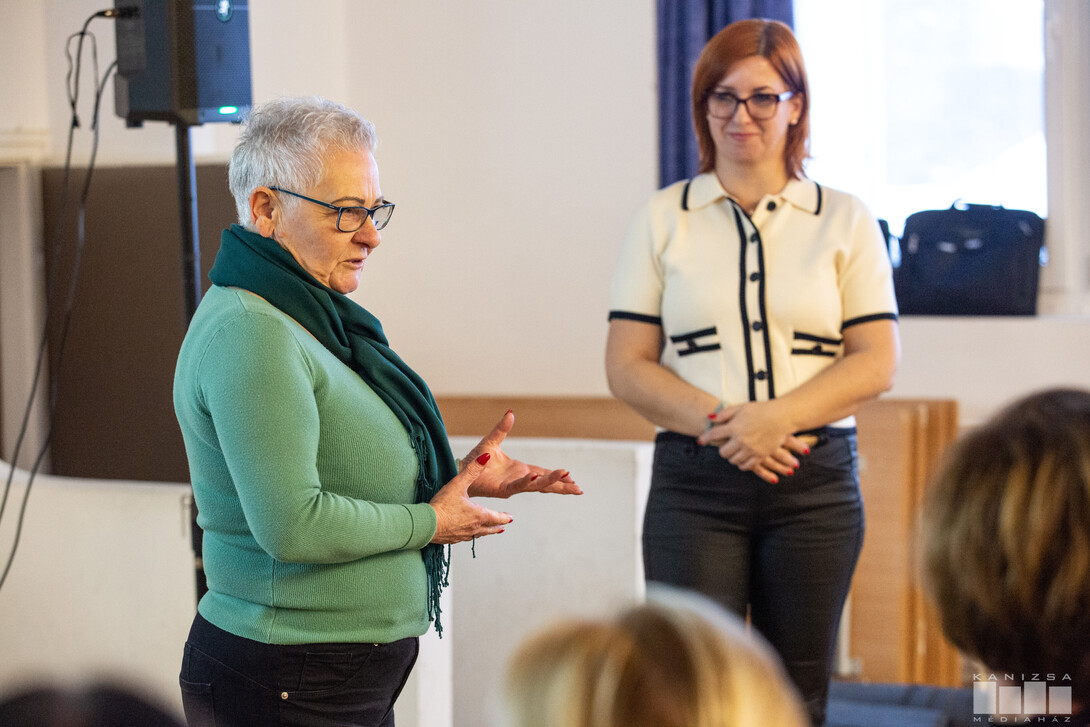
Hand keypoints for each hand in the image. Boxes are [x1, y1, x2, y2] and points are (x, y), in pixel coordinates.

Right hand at [429, 453, 513, 543]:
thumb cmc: (442, 505)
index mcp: (479, 515)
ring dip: (486, 532)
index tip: (510, 518)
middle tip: (503, 527)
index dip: (504, 517)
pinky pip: (466, 538)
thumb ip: (472, 470)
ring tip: (488, 532)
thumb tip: (486, 457)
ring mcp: (463, 535)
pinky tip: (467, 534)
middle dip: (497, 526)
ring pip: (479, 535)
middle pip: (490, 529)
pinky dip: (471, 535)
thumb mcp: (458, 484)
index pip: (497, 517)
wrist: (426, 525)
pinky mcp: (452, 539)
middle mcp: (474, 527)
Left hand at [460, 411, 581, 497]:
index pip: (543, 474)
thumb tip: (511, 413)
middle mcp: (518, 480)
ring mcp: (512, 486)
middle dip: (562, 486)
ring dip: (552, 482)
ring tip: (568, 481)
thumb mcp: (492, 441)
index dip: (557, 476)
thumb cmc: (475, 460)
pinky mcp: (502, 489)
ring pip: (536, 486)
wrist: (460, 470)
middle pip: (545, 484)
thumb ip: (502, 429)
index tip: (572, 478)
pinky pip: (517, 486)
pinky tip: (537, 478)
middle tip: (579, 490)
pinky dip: (528, 482)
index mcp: (520, 470)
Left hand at [697, 402, 808, 483]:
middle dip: (722, 449)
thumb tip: (710, 418)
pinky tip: (743, 458)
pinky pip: (747, 466)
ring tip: (735, 451)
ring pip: (734, 460)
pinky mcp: (760, 456)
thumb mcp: (741, 407)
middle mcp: (741, 440)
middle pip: (723, 452)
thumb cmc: (762, 410)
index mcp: (735, 426)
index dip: (705, 438)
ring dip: (732, 457)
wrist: (781, 417)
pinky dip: (742, 463)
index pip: (714, 435)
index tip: (701, 441)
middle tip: (725, 445)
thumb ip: (725, 413)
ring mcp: (751, 449)